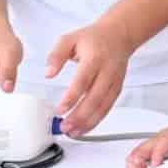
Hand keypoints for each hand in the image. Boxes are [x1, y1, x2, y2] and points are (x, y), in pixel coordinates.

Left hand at [44, 20, 133, 135]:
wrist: (119, 35)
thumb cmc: (93, 38)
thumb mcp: (69, 39)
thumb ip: (56, 55)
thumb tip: (48, 73)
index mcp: (94, 58)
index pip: (83, 81)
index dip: (72, 97)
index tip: (60, 109)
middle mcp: (107, 71)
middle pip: (95, 98)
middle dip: (80, 116)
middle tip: (65, 126)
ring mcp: (114, 82)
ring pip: (103, 106)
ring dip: (88, 122)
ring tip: (73, 132)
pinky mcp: (117, 89)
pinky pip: (108, 108)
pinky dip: (97, 120)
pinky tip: (85, 128)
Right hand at [126, 115, 167, 167]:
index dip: (159, 152)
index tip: (153, 165)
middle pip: (156, 138)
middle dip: (142, 151)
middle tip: (130, 165)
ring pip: (156, 140)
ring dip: (143, 151)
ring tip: (131, 165)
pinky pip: (161, 143)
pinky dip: (151, 151)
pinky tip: (145, 161)